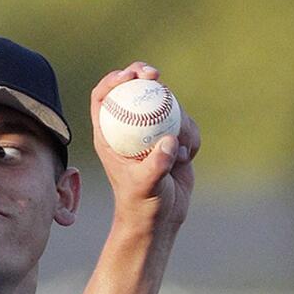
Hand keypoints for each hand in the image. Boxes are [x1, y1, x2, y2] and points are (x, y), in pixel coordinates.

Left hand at [90, 62, 201, 231]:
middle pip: (134, 89)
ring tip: (178, 150)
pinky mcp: (171, 137)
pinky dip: (191, 137)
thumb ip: (156, 165)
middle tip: (156, 76)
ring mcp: (151, 132)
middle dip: (145, 76)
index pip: (103, 97)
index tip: (130, 75)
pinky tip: (185, 159)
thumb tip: (170, 142)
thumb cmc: (143, 204)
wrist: (161, 217)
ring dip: (178, 119)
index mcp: (109, 135)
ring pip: (166, 105)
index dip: (113, 80)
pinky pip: (186, 124)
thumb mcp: (146, 185)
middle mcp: (128, 129)